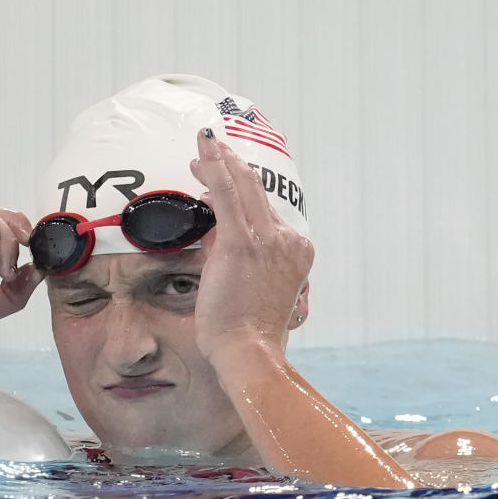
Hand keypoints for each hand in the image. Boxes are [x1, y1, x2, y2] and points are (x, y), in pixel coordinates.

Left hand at [188, 129, 312, 361]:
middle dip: (229, 166)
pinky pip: (227, 196)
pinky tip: (203, 152)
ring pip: (243, 187)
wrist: (249, 351)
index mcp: (295, 250)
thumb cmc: (244, 329)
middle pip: (256, 191)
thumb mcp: (246, 285)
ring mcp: (269, 240)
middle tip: (208, 149)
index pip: (264, 209)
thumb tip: (214, 234)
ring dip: (220, 162)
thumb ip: (235, 256)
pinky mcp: (244, 244)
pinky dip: (215, 169)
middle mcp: (288, 240)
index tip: (220, 175)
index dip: (239, 187)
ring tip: (202, 147)